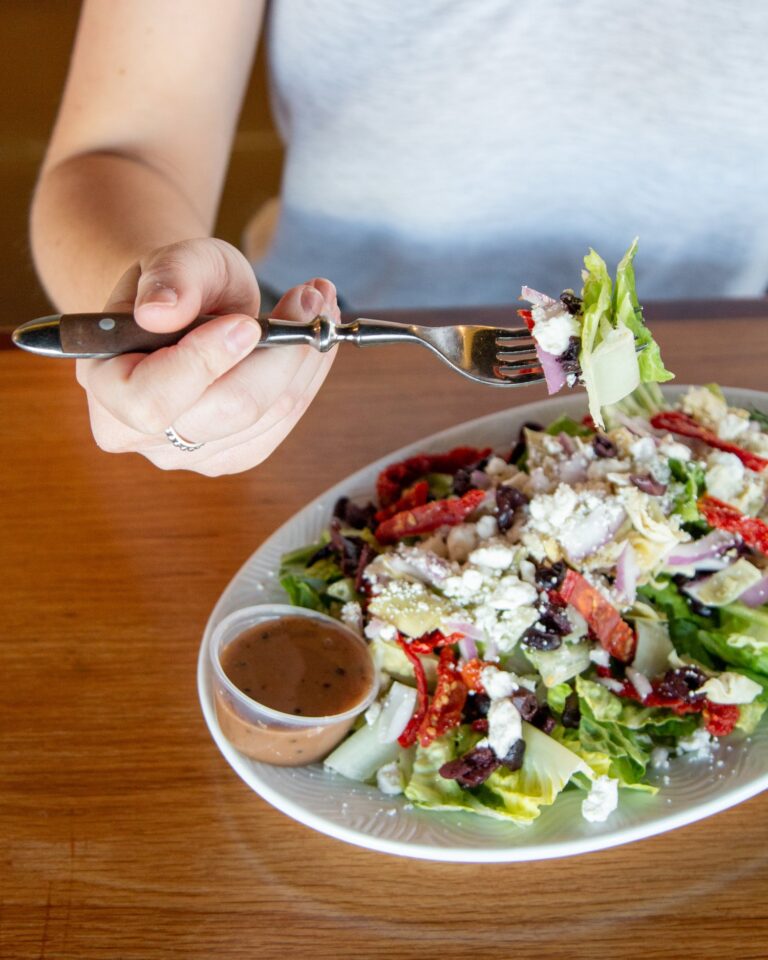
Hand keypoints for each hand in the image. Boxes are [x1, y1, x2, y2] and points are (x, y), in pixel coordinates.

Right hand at [76, 238, 339, 474]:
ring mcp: (187, 453)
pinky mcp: (230, 456)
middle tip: (311, 300)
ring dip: (305, 359)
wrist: (183, 311)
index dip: (206, 363)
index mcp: (106, 385)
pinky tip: (311, 342)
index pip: (154, 399)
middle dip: (280, 354)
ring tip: (315, 305)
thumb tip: (160, 310)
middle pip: (227, 411)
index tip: (248, 323)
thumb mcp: (174, 259)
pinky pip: (283, 424)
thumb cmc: (175, 286)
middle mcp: (139, 432)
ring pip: (267, 417)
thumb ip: (170, 276)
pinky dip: (306, 378)